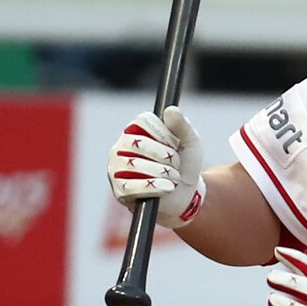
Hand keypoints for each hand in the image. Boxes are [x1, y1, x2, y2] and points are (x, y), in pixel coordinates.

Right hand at [107, 107, 203, 227]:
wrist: (185, 195)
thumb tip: (170, 110)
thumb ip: (182, 125)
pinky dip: (154, 187)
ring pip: (135, 165)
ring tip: (173, 179)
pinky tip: (166, 189)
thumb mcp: (190, 142)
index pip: (143, 121)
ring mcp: (116, 168)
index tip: (175, 145)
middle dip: (165, 156)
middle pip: (139, 143)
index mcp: (136, 130)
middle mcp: (121, 146)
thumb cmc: (185, 165)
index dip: (164, 134)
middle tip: (176, 165)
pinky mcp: (119, 190)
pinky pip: (131, 186)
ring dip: (163, 173)